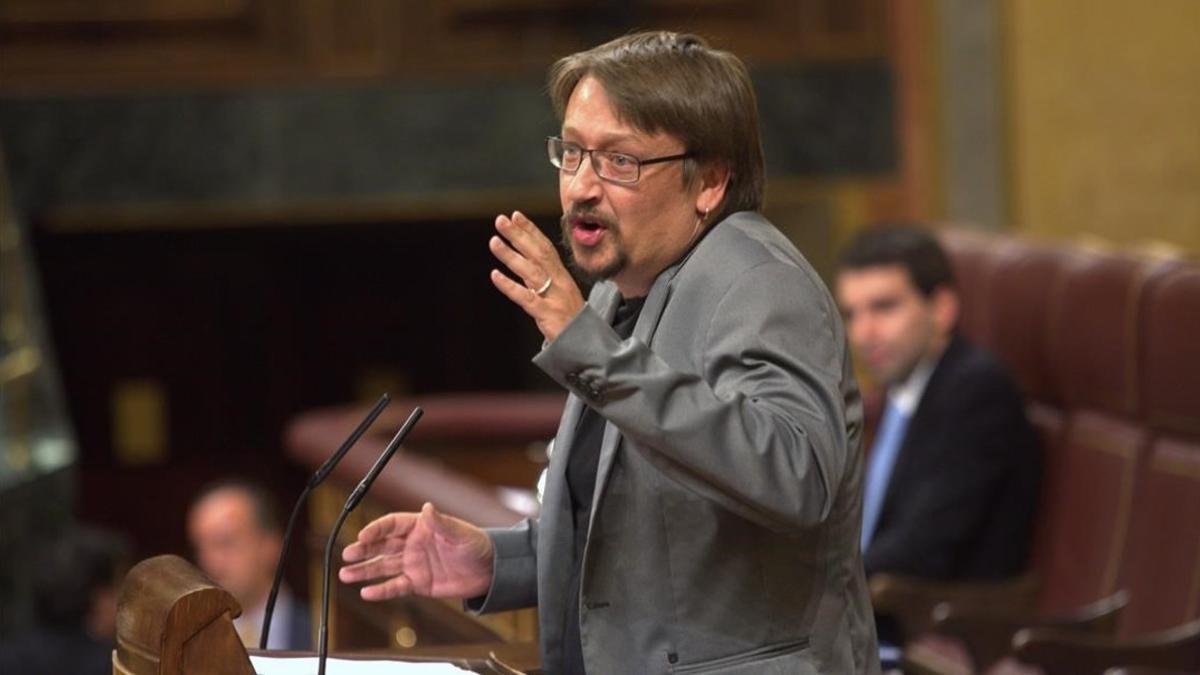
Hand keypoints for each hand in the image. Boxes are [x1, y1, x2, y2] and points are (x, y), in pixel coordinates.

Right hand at [338, 502, 494, 600]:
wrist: (489, 570)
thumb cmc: (477, 544)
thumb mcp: (460, 532)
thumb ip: (441, 523)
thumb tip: (427, 507)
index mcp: (420, 526)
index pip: (392, 525)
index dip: (376, 529)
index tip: (363, 535)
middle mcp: (412, 544)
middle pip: (382, 545)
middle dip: (364, 549)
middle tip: (347, 554)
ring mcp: (413, 564)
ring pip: (383, 566)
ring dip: (364, 570)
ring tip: (345, 574)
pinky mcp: (418, 583)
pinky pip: (395, 586)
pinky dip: (381, 590)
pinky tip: (366, 592)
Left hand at [490, 211, 584, 342]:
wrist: (585, 344)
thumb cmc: (571, 319)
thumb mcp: (561, 293)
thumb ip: (546, 278)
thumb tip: (527, 261)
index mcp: (562, 276)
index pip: (545, 247)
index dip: (530, 230)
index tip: (516, 216)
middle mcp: (559, 282)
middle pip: (538, 254)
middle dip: (519, 235)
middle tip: (501, 220)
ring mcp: (553, 297)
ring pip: (530, 271)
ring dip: (511, 255)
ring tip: (494, 241)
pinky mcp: (546, 314)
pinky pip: (526, 297)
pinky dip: (510, 286)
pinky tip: (495, 275)